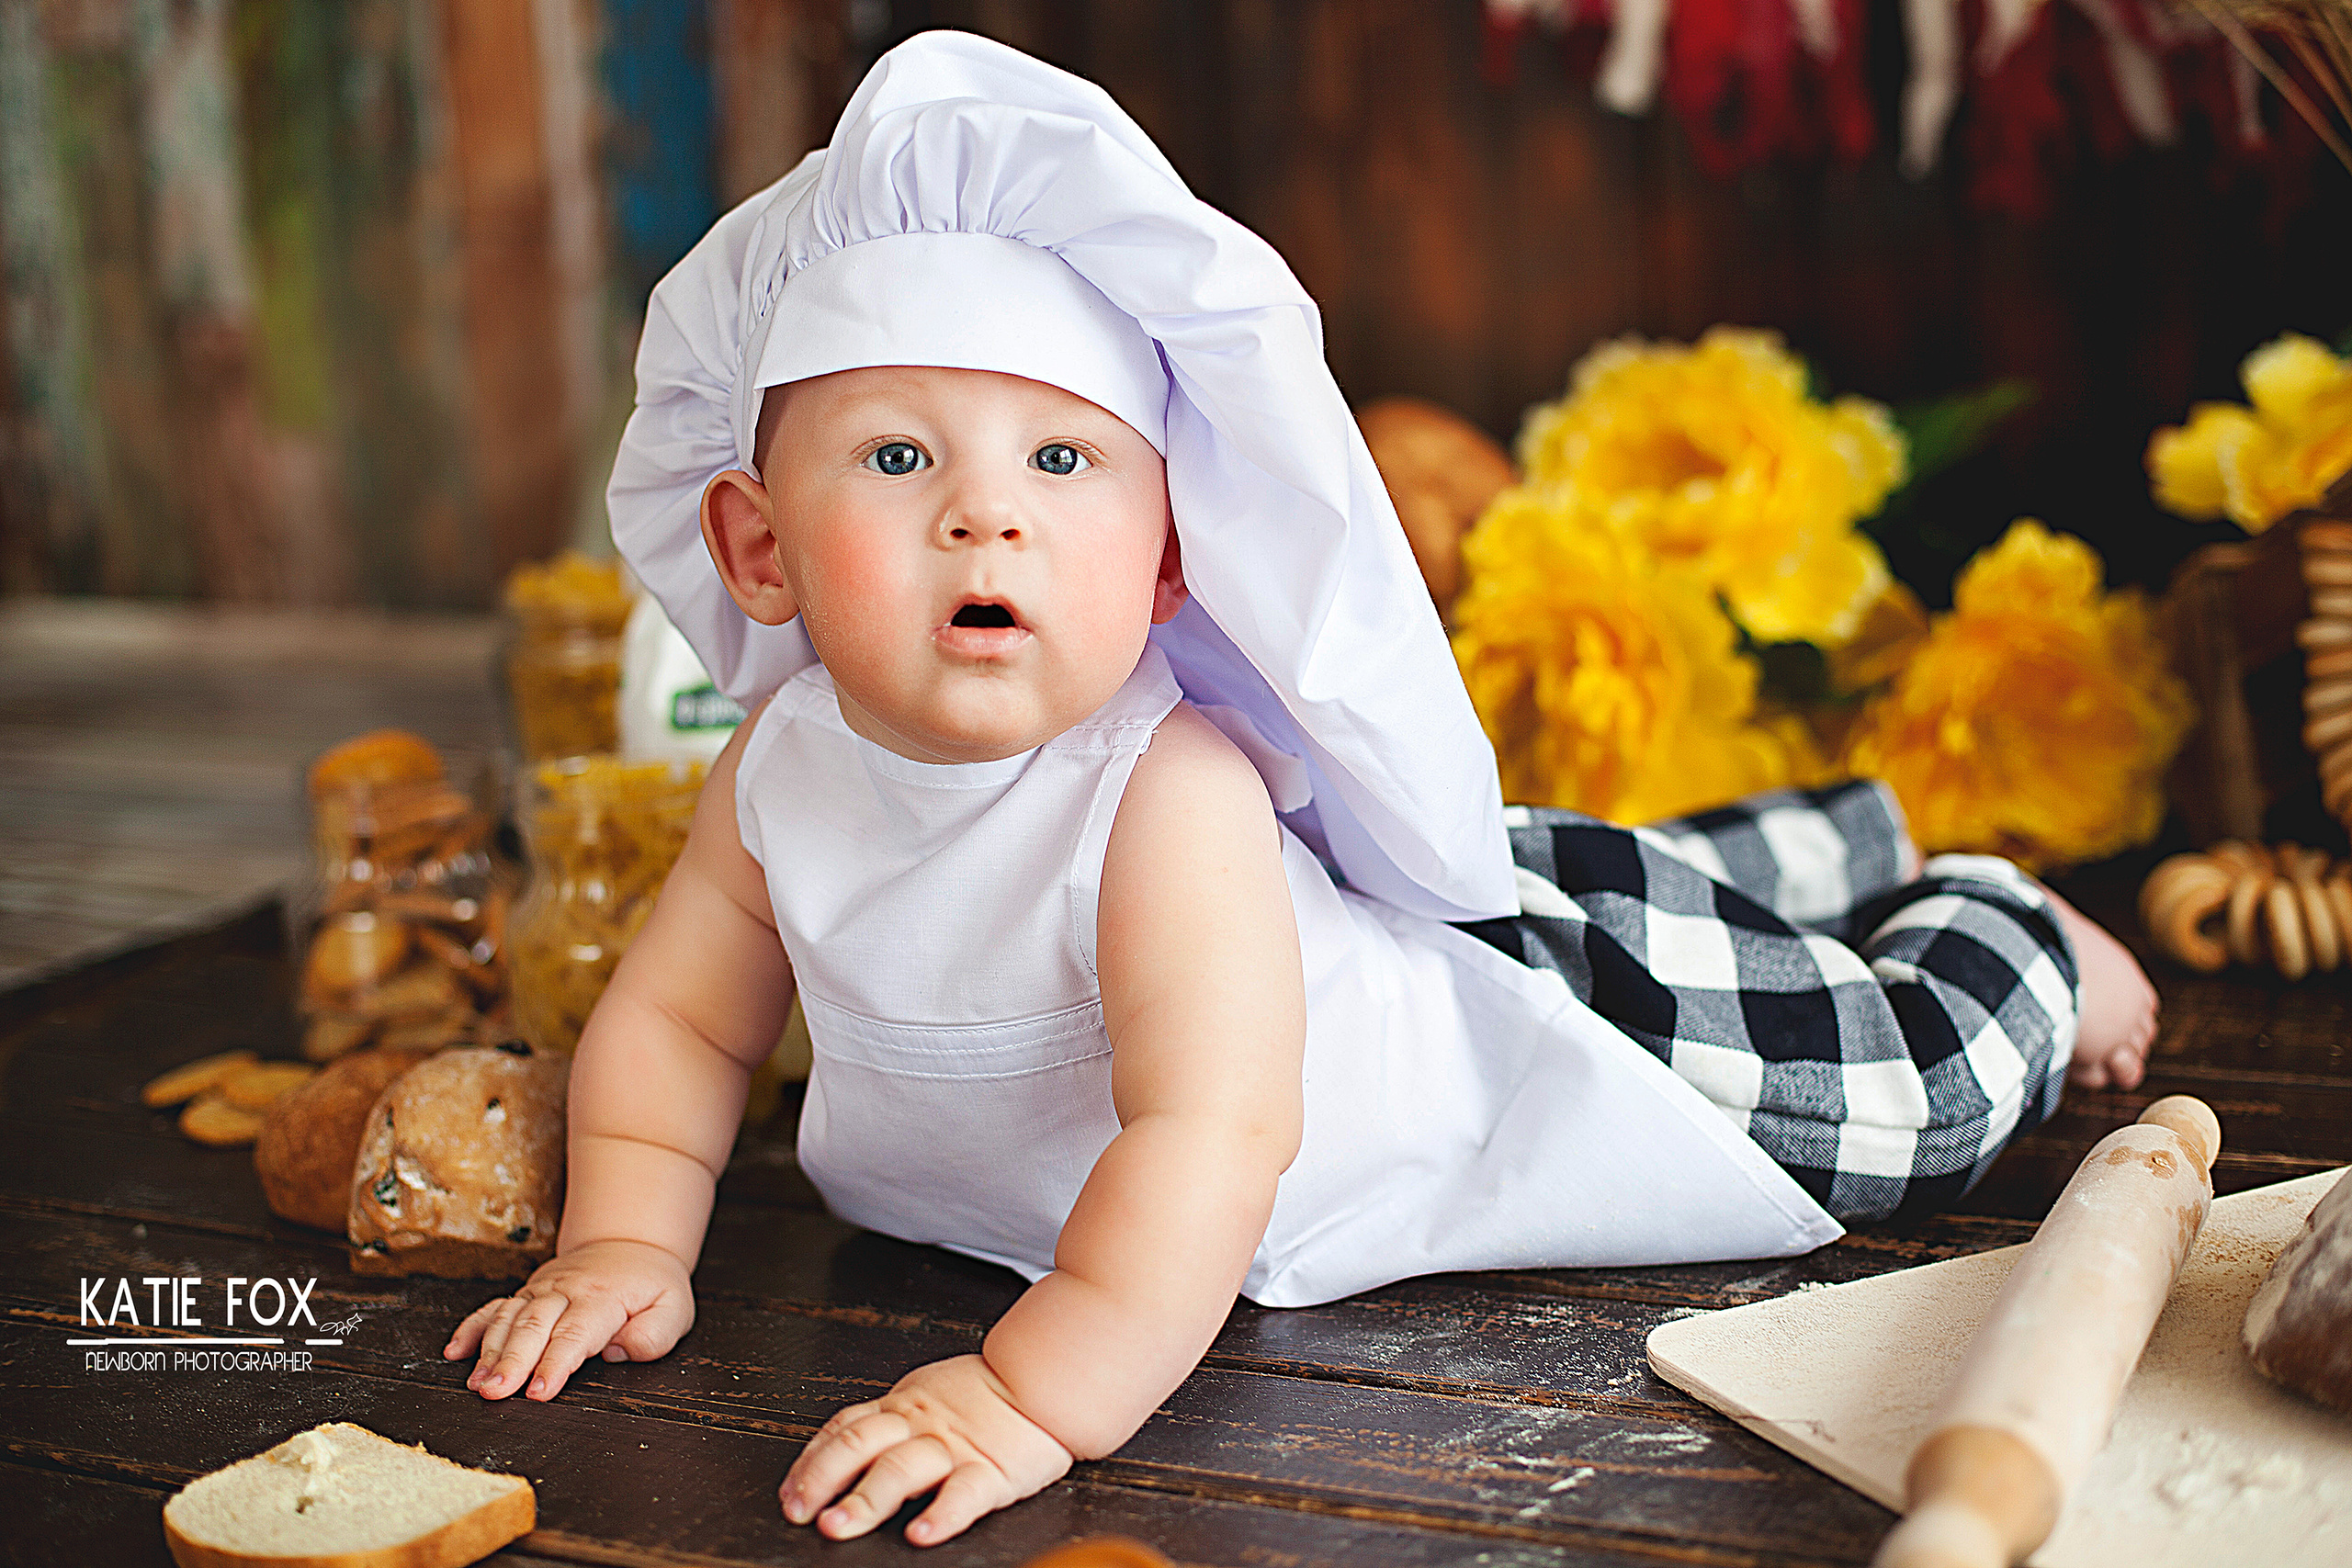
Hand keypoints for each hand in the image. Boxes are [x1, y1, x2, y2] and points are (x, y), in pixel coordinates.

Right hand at [443, 1237, 693, 1401]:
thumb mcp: (674, 1307)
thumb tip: (618, 1352)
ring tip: (476, 1385)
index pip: (576, 1334)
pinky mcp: (526, 1293)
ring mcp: (541, 1290)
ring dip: (489, 1351)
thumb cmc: (651, 1285)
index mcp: (604, 1298)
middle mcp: (566, 1291)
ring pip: (509, 1317)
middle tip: (494, 1393)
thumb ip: (655, 1333)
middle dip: (512, 1361)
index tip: (539, 1391)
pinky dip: (472, 1328)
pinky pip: (494, 1307)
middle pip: (534, 1326)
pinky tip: (454, 1352)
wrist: (629, 1243)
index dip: (555, 1363)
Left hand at [781, 1353, 1073, 1545]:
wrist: (1047, 1381)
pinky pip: (964, 1494)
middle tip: (801, 1512)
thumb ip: (891, 1419)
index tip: (789, 1494)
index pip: (844, 1428)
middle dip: (823, 1480)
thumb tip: (841, 1451)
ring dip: (866, 1499)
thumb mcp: (928, 1393)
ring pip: (901, 1469)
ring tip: (839, 1525)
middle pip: (861, 1446)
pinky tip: (922, 1534)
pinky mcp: (992, 1472)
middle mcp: (921, 1425)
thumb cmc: (986, 1395)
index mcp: (903, 1406)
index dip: (811, 1461)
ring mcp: (954, 1448)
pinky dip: (942, 1515)